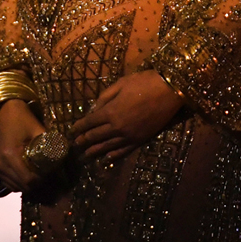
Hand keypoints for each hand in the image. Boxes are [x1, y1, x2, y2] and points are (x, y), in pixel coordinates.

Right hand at [0, 98, 45, 192]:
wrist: (7, 113)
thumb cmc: (24, 120)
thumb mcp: (39, 131)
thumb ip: (50, 148)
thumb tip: (62, 163)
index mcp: (9, 155)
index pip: (28, 180)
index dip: (42, 179)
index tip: (50, 172)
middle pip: (22, 186)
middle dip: (36, 182)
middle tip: (45, 171)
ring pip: (15, 187)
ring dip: (27, 183)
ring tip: (35, 170)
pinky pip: (9, 183)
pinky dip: (19, 181)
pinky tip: (25, 170)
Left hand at [69, 70, 183, 159]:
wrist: (170, 90)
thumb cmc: (144, 82)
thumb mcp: (120, 84)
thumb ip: (104, 98)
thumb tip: (92, 110)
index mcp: (110, 111)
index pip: (88, 122)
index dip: (78, 128)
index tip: (70, 132)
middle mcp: (117, 127)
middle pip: (95, 136)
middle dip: (82, 141)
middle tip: (74, 146)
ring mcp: (129, 136)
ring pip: (107, 147)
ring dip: (94, 152)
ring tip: (84, 157)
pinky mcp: (140, 140)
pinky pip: (123, 151)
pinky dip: (113, 156)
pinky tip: (106, 159)